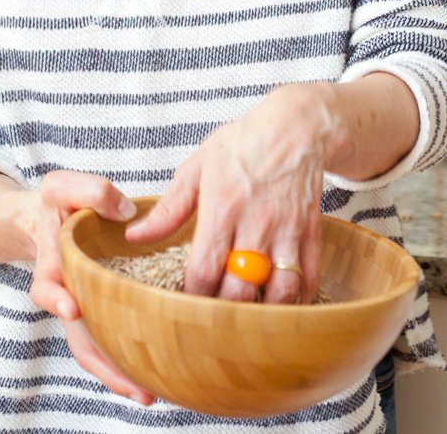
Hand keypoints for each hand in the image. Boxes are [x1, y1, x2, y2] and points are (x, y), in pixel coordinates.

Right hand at [27, 170, 155, 406]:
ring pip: (101, 348)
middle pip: (79, 339)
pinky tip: (162, 368)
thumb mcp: (63, 186)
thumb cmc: (61, 203)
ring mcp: (89, 308)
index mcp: (52, 267)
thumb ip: (89, 190)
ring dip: (122, 373)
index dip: (56, 300)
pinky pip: (117, 335)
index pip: (46, 289)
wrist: (58, 217)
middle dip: (104, 365)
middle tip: (134, 384)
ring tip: (151, 392)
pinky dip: (134, 353)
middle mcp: (68, 296)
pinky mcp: (108, 309)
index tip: (71, 308)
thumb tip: (125, 211)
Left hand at [125, 84, 331, 304]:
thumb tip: (135, 235)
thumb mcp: (198, 166)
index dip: (191, 297)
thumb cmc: (243, 143)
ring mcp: (287, 229)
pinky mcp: (311, 232)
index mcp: (222, 207)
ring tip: (247, 318)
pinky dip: (298, 300)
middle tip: (212, 321)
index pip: (203, 271)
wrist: (295, 125)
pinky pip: (309, 278)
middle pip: (240, 290)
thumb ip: (169, 208)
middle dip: (224, 313)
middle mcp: (256, 222)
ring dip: (264, 312)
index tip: (184, 305)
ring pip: (279, 291)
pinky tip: (281, 306)